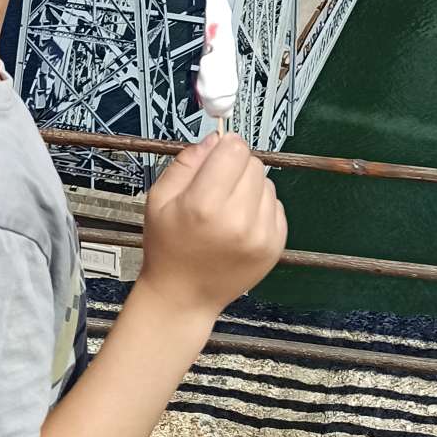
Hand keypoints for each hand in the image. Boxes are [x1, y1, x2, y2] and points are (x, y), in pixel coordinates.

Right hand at [140, 133, 287, 322]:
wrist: (183, 297)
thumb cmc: (167, 247)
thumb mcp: (160, 198)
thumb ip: (187, 162)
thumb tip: (215, 138)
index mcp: (204, 204)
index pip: (234, 149)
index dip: (223, 148)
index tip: (214, 159)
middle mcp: (237, 219)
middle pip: (253, 163)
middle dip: (235, 168)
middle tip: (217, 188)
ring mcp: (260, 235)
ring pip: (267, 183)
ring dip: (249, 188)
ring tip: (227, 210)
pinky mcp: (274, 246)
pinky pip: (276, 206)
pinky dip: (260, 209)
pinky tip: (240, 224)